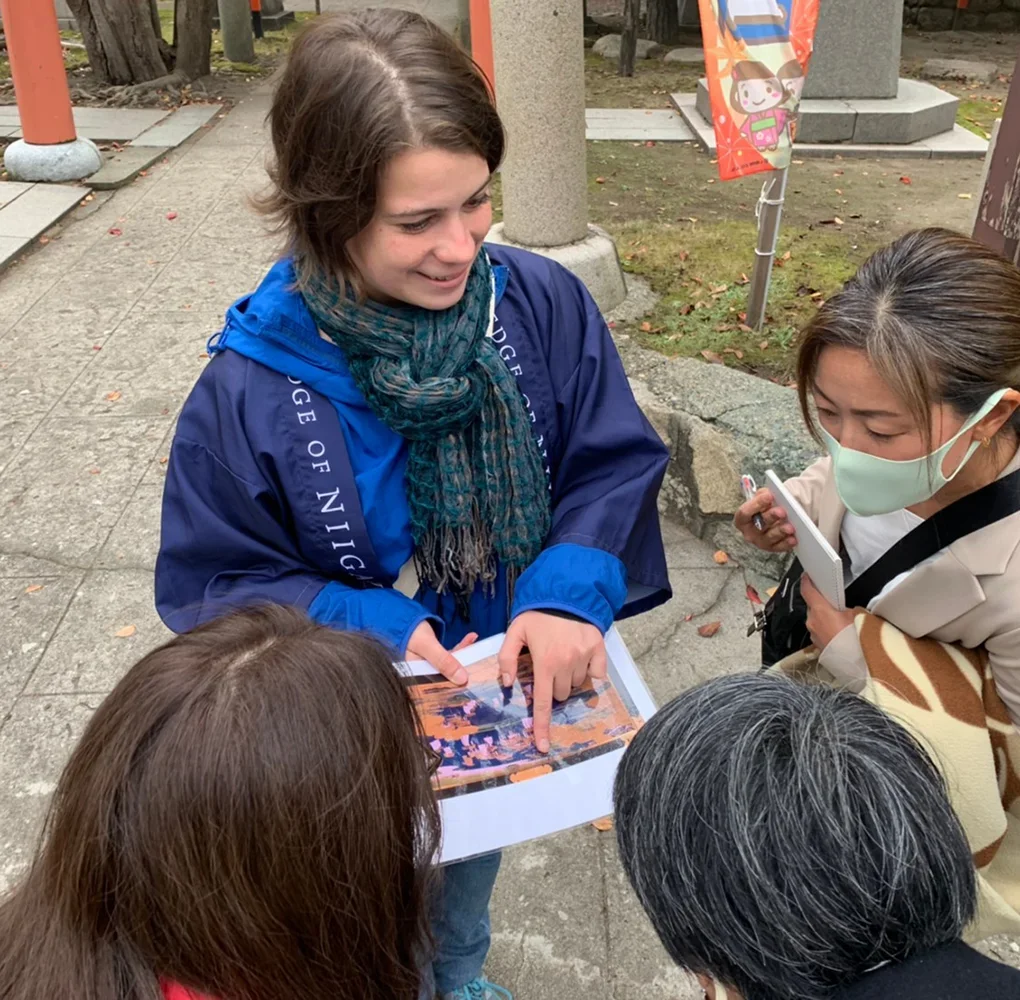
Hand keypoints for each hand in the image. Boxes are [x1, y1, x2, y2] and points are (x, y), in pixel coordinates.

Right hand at [405, 623, 477, 685]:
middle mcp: (423, 675)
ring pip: (450, 665)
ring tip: (474, 642)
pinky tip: (470, 639)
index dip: (457, 683)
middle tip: (480, 658)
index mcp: (418, 678)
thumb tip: (462, 679)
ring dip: (464, 654)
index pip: (441, 686)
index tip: (473, 677)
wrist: (400, 616)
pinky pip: (449, 656)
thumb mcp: (426, 645)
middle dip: (463, 667)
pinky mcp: (433, 658)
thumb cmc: (409, 631)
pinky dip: (459, 648)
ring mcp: (429, 666)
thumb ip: (443, 661)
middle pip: (448, 676)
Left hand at [498, 611, 605, 753]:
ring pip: (577, 685)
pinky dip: (590, 672)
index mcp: (545, 663)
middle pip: (561, 694)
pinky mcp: (599, 649)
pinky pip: (597, 675)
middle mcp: (567, 664)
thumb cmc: (538, 613)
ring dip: (569, 679)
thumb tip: (507, 682)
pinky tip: (580, 659)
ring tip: (562, 657)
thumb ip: (507, 657)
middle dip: (553, 687)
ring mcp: (585, 657)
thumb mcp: (515, 631)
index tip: (543, 746)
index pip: (543, 702)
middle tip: (548, 667)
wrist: (566, 592)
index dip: (542, 726)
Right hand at [734, 488, 796, 552]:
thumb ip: (763, 494)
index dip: (757, 504)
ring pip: (769, 537)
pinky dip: (786, 543)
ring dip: (780, 531)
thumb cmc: (765, 507)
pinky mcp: (772, 548)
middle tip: (782, 512)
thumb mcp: (762, 497)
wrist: (773, 517)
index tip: (769, 496)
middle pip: (759, 524)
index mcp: (742, 519)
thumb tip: (769, 494)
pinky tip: (793, 539)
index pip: (745, 512)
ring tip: (790, 527)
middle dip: (771, 517)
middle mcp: (749, 532)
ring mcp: (760, 541)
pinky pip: (779, 547)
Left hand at [801, 576, 854, 651]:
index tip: (807, 576)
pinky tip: (839, 632)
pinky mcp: (818, 645)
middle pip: (812, 606)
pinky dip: (826, 629)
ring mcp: (813, 635)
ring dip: (824, 618)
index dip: (806, 581)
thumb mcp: (858, 615)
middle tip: (834, 602)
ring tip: (840, 620)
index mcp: (819, 610)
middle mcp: (812, 622)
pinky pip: (819, 631)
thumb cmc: (857, 639)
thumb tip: (845, 609)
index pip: (807, 591)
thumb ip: (847, 607)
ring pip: (815, 620)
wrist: (858, 663)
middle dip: (821, 603)